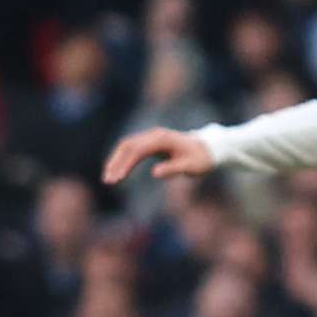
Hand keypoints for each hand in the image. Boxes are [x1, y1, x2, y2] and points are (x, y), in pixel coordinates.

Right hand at [101, 128, 216, 183]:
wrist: (208, 148)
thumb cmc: (200, 159)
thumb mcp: (191, 167)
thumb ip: (173, 169)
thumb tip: (155, 173)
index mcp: (162, 139)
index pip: (137, 150)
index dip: (125, 164)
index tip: (118, 179)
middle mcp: (154, 135)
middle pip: (127, 145)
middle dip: (116, 162)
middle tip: (108, 181)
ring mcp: (151, 137)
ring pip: (126, 145)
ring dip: (116, 160)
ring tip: (108, 178)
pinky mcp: (150, 142)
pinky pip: (131, 148)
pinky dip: (122, 158)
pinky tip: (117, 170)